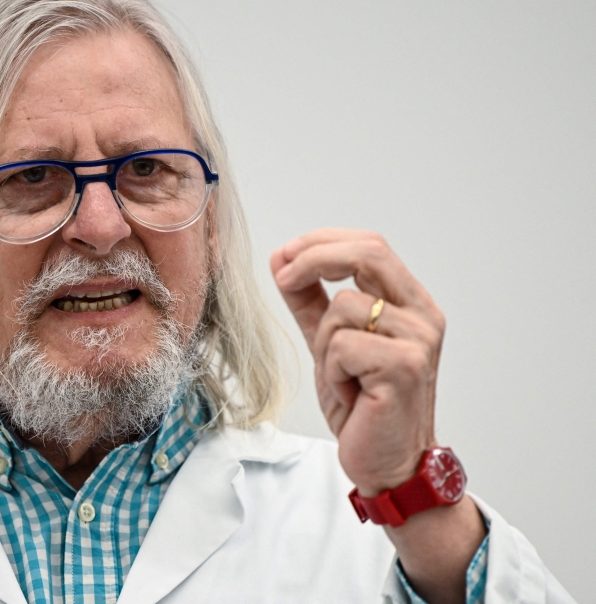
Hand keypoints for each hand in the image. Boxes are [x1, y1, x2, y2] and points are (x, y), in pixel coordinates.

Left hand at [270, 229, 444, 495]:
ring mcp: (418, 340)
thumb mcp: (329, 343)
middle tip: (283, 275)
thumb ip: (310, 300)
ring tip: (342, 377)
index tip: (286, 254)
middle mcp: (422, 316)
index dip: (322, 241)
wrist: (388, 464)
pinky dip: (332, 371)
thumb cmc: (364, 407)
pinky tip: (351, 394)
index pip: (370, 246)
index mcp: (410, 304)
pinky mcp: (404, 367)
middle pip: (368, 253)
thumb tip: (283, 259)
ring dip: (324, 344)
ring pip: (343, 307)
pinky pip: (342, 345)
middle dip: (315, 257)